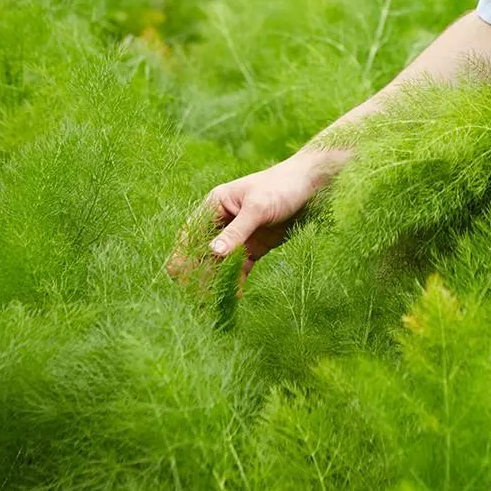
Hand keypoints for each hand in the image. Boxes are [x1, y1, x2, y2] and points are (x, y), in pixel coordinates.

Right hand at [167, 152, 334, 281]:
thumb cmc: (282, 186)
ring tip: (209, 303)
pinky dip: (235, 281)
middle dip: (198, 272)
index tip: (176, 277)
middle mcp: (223, 221)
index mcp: (216, 205)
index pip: (192, 233)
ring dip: (215, 280)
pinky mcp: (254, 246)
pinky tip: (233, 297)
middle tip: (193, 297)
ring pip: (220, 262)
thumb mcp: (258, 208)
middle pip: (204, 251)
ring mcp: (239, 235)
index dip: (182, 254)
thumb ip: (236, 232)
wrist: (313, 187)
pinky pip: (240, 267)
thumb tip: (212, 253)